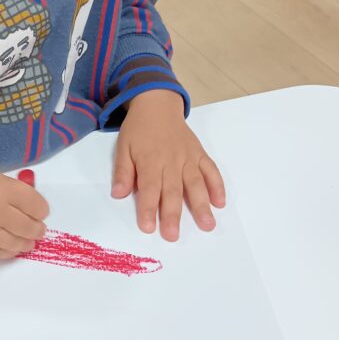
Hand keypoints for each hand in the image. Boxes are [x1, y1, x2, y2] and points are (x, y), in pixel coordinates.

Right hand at [0, 158, 48, 258]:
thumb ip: (7, 189)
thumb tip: (26, 203)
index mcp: (2, 189)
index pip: (36, 205)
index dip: (42, 210)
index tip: (41, 212)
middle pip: (29, 227)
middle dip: (37, 228)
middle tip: (38, 229)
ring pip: (16, 244)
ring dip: (26, 242)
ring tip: (28, 241)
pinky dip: (7, 251)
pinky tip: (11, 248)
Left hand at [112, 90, 225, 241]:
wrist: (158, 104)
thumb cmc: (138, 129)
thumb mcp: (123, 147)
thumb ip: (123, 172)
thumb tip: (118, 194)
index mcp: (150, 161)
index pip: (149, 188)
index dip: (148, 208)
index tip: (148, 227)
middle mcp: (171, 161)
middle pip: (173, 190)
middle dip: (173, 214)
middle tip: (174, 235)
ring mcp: (188, 157)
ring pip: (196, 183)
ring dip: (202, 205)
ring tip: (207, 225)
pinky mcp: (199, 154)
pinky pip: (211, 170)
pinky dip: (217, 186)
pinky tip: (219, 203)